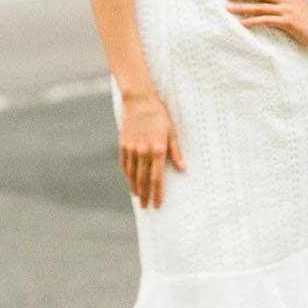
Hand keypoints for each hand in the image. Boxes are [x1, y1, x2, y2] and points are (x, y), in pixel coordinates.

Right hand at [118, 91, 185, 208]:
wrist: (139, 101)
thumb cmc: (159, 116)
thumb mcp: (171, 133)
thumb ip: (175, 152)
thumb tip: (183, 168)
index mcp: (157, 150)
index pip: (157, 178)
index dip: (157, 193)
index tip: (158, 205)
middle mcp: (143, 152)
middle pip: (142, 180)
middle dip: (145, 195)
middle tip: (145, 206)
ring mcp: (131, 148)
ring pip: (131, 174)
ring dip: (134, 187)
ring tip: (137, 196)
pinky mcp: (123, 144)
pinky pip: (124, 164)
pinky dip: (127, 175)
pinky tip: (129, 181)